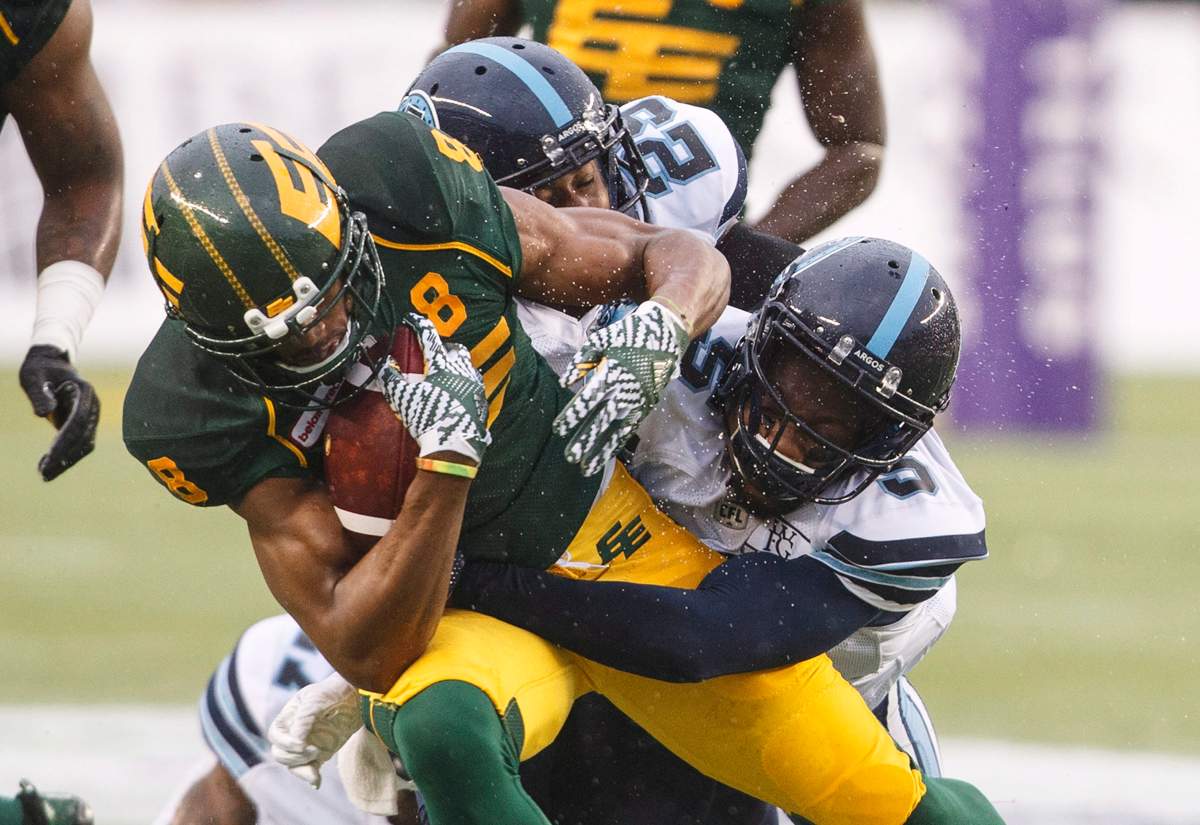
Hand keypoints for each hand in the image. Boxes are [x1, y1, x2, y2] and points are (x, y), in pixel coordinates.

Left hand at [18, 345, 99, 480]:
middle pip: (84, 438)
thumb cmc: (40, 368)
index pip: (78, 421)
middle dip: (65, 457)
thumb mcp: (33, 376)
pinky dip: (65, 456)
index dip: (65, 441)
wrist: (51, 363)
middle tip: (44, 474)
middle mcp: (92, 406)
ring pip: (84, 445)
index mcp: (84, 392)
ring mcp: (89, 416)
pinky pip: (78, 444)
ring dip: (66, 461)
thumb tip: (44, 414)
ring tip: (44, 473)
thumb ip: (39, 394)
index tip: (50, 457)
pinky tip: (47, 464)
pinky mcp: (82, 424)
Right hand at [268, 671, 362, 788]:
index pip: (275, 736)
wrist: (354, 698)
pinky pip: (310, 770)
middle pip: (280, 754)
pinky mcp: (319, 754)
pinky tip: (317, 782)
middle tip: (315, 751)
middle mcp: (293, 733)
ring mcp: (306, 745)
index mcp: (288, 718)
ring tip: (316, 768)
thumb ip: (303, 720)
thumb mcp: (316, 702)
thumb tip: (296, 743)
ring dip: (302, 770)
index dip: (285, 743)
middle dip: (294, 757)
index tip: (302, 745)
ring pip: (293, 765)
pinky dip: (312, 777)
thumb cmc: (332, 693)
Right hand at [380, 313, 490, 464]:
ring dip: (457, 365)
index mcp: (441, 364)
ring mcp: (475, 384)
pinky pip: (474, 385)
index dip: (419, 325)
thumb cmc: (427, 417)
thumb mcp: (402, 397)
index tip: (411, 318)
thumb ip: (391, 378)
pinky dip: (465, 384)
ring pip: (468, 366)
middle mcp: (462, 369)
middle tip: (433, 354)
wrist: (455, 444)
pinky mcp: (482, 400)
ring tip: (446, 373)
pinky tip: (458, 393)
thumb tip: (385, 363)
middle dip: (444, 347)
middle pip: (456, 349)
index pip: (429, 337)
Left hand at [553, 300, 687, 476]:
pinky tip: (604, 456)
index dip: (573, 415)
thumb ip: (582, 361)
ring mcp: (637, 401)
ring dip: (600, 449)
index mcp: (611, 374)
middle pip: (601, 420)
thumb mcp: (601, 339)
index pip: (588, 400)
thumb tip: (564, 382)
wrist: (665, 334)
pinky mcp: (645, 406)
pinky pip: (628, 429)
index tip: (558, 429)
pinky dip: (616, 443)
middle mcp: (624, 391)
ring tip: (586, 468)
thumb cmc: (629, 335)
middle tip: (570, 456)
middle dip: (585, 439)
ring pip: (616, 430)